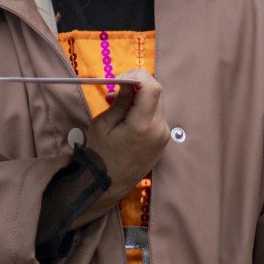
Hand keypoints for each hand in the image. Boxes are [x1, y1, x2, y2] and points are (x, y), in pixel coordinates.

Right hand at [84, 69, 166, 195]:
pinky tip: (127, 118)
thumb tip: (129, 82)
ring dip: (140, 98)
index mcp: (143, 125)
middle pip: (156, 92)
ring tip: (117, 106)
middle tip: (114, 94)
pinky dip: (144, 110)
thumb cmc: (99, 156)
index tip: (118, 82)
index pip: (152, 87)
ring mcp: (164, 136)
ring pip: (157, 103)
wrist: (106, 186)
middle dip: (136, 86)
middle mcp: (159, 129)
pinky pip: (157, 116)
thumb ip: (121, 102)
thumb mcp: (103, 125)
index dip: (136, 77)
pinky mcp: (163, 141)